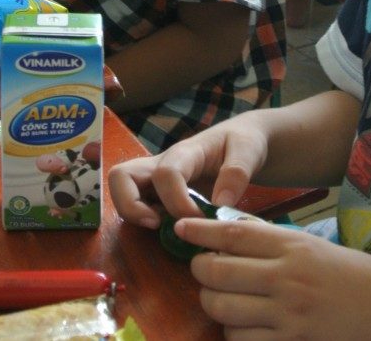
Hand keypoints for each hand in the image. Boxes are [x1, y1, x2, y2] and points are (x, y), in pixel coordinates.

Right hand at [108, 114, 267, 227]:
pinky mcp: (159, 192)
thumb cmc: (244, 142)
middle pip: (121, 176)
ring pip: (122, 190)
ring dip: (133, 214)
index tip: (201, 220)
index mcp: (186, 152)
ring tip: (163, 229)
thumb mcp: (249, 150)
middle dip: (130, 206)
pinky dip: (144, 220)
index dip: (177, 202)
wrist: (243, 140)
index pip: (166, 173)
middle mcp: (163, 163)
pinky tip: (172, 230)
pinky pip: (137, 203)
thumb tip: (219, 204)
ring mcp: (157, 178)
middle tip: (158, 225)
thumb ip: (237, 173)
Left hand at [178, 217, 370, 339]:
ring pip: (223, 308)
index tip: (180, 228)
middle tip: (203, 270)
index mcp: (292, 246)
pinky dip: (235, 334)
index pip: (232, 233)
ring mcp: (290, 316)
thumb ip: (269, 240)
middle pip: (218, 271)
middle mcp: (287, 278)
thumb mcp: (311, 245)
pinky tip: (244, 327)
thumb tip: (224, 232)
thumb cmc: (351, 275)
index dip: (199, 230)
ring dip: (214, 304)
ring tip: (222, 299)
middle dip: (200, 270)